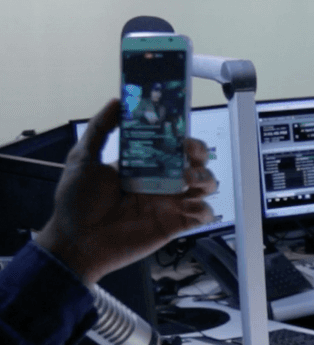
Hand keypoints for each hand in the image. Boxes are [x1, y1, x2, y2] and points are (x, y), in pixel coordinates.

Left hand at [33, 99, 217, 284]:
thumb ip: (100, 129)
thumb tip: (116, 102)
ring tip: (187, 180)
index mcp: (143, 165)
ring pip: (206, 185)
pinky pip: (203, 215)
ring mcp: (169, 203)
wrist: (78, 242)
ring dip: (205, 178)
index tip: (180, 135)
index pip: (173, 145)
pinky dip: (203, 209)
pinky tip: (188, 206)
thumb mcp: (83, 159)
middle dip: (199, 155)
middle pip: (196, 162)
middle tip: (188, 156)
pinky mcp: (175, 224)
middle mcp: (160, 182)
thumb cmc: (77, 204)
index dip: (183, 138)